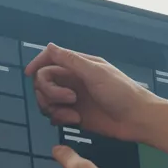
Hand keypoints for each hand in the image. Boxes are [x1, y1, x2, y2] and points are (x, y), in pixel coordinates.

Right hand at [25, 43, 159, 141]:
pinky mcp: (75, 116)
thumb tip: (49, 46)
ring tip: (72, 114)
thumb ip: (70, 61)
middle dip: (48, 91)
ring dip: (53, 107)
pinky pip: (55, 116)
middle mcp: (73, 80)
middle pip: (44, 81)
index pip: (50, 59)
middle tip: (68, 98)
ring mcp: (73, 99)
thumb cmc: (122, 92)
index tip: (29, 74)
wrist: (137, 119)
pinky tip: (76, 121)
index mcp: (79, 65)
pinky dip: (60, 119)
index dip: (37, 63)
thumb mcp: (95, 73)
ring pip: (46, 100)